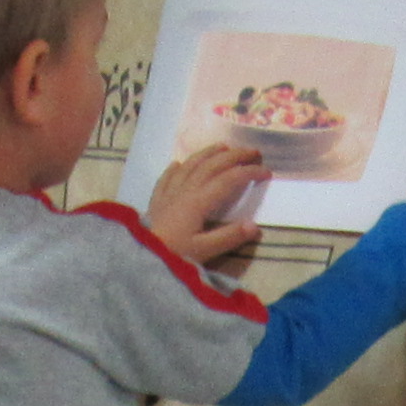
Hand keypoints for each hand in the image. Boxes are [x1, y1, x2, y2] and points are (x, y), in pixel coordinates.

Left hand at [153, 139, 264, 268]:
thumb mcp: (204, 251)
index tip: (266, 172)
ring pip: (190, 165)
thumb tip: (255, 226)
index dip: (249, 172)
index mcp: (199, 201)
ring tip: (223, 147)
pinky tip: (179, 163)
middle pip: (212, 165)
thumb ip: (229, 237)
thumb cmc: (173, 255)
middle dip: (235, 156)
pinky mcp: (156, 201)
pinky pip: (166, 178)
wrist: (139, 257)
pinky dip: (175, 168)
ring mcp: (168, 193)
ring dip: (208, 153)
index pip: (229, 179)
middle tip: (253, 152)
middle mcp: (185, 190)